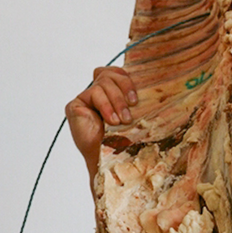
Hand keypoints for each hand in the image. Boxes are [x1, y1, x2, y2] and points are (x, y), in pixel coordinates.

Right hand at [64, 66, 137, 181]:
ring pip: (103, 84)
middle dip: (124, 89)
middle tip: (131, 110)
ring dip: (116, 102)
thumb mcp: (135, 114)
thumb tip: (156, 85)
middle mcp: (98, 92)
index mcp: (113, 91)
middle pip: (109, 74)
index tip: (136, 98)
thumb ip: (136, 98)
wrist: (109, 160)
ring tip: (122, 121)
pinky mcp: (75, 105)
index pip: (117, 71)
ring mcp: (85, 98)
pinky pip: (93, 94)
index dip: (126, 79)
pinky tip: (111, 121)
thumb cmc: (124, 140)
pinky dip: (105, 106)